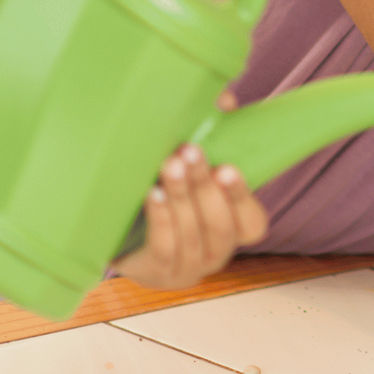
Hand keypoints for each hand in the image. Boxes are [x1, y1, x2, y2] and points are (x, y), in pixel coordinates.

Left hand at [112, 116, 269, 288]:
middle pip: (219, 225)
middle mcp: (216, 253)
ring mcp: (188, 269)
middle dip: (204, 187)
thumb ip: (212, 130)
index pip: (252, 223)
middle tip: (188, 152)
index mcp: (233, 230)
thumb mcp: (191, 163)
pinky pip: (164, 249)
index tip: (227, 167)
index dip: (241, 197)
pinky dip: (161, 219)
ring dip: (181, 198)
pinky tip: (151, 193)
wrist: (121, 235)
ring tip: (168, 166)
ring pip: (191, 235)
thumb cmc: (167, 191)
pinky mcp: (157, 273)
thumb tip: (223, 99)